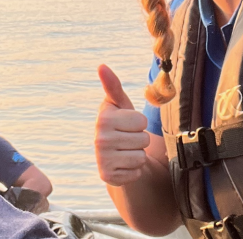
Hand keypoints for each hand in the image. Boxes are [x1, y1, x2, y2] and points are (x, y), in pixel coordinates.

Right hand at [95, 64, 150, 185]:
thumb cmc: (121, 124)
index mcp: (103, 118)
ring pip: (140, 156)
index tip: (129, 124)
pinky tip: (124, 164)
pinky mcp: (108, 176)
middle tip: (129, 139)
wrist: (116, 156)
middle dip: (140, 140)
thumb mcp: (121, 105)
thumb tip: (101, 66)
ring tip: (127, 151)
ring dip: (138, 155)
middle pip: (143, 139)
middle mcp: (100, 138)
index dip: (140, 123)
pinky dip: (134, 170)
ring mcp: (102, 159)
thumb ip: (113, 86)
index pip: (141, 121)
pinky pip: (136, 171)